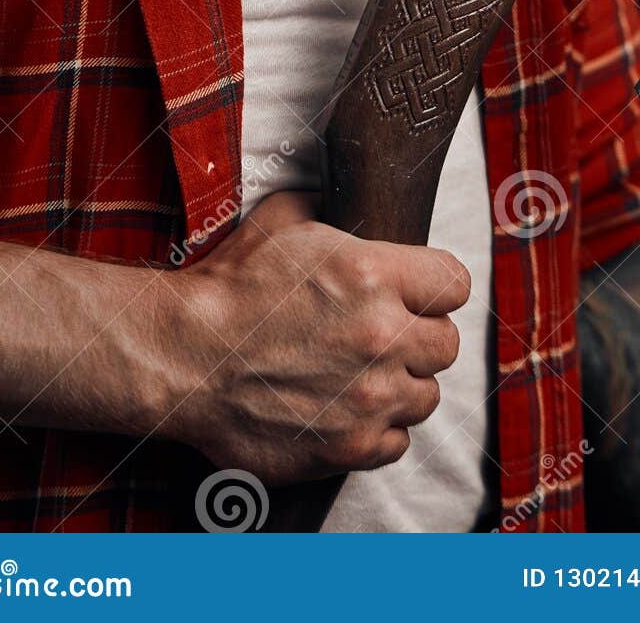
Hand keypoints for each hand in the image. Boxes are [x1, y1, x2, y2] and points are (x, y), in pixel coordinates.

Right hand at [168, 189, 469, 483]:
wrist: (184, 357)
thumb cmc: (230, 286)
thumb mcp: (283, 220)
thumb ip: (330, 205)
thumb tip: (348, 193)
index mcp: (374, 273)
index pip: (455, 283)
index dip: (436, 287)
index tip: (418, 294)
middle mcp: (383, 335)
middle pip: (447, 343)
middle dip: (419, 337)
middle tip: (385, 336)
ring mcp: (370, 396)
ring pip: (426, 396)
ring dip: (401, 385)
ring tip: (363, 375)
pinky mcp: (351, 445)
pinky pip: (397, 441)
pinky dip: (377, 429)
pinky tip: (346, 410)